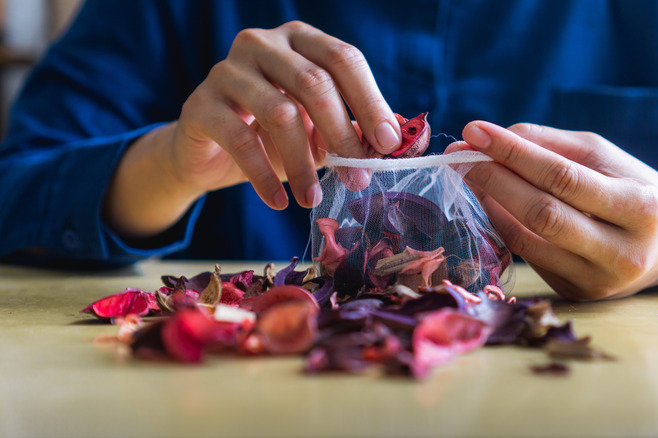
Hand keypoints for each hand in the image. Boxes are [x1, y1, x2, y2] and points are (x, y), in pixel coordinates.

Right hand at [104, 21, 400, 238]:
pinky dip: (264, 176)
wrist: (209, 153)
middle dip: (342, 135)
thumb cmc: (273, 137)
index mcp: (300, 40)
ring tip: (313, 198)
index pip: (343, 59)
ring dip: (303, 163)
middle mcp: (262, 44)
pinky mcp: (200, 103)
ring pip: (279, 112)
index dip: (370, 101)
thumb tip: (403, 141)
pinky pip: (241, 139)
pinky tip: (279, 201)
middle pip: (314, 83)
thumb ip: (356, 130)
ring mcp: (227, 70)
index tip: (390, 144)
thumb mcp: (319, 131)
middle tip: (358, 178)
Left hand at [449, 121, 657, 299]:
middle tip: (458, 155)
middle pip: (542, 214)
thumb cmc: (634, 189)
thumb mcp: (605, 157)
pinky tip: (487, 201)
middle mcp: (622, 254)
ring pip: (527, 240)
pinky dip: (501, 225)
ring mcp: (597, 282)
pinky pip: (526, 256)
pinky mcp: (576, 294)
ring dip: (489, 203)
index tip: (475, 131)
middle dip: (493, 179)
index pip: (564, 177)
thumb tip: (488, 139)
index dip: (514, 153)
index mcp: (640, 208)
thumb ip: (550, 145)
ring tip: (466, 174)